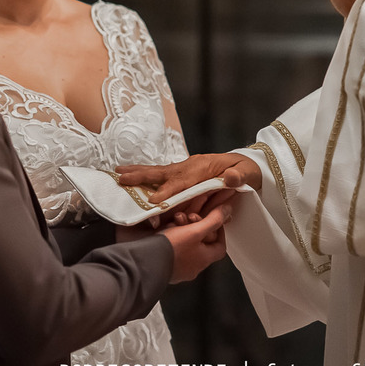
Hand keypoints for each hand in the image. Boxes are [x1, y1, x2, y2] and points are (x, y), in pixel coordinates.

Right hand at [116, 153, 261, 203]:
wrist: (245, 164)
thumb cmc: (245, 171)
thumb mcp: (247, 173)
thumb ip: (239, 176)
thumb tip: (231, 178)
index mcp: (204, 168)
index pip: (184, 182)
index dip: (169, 191)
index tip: (155, 201)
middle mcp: (190, 166)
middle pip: (164, 173)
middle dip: (143, 177)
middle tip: (123, 180)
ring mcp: (183, 168)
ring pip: (157, 172)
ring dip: (137, 173)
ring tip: (117, 174)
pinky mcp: (180, 173)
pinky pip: (159, 175)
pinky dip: (142, 175)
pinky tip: (127, 176)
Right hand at [162, 203, 231, 282]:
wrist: (144, 262)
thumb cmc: (170, 248)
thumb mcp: (195, 230)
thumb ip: (213, 220)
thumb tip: (228, 211)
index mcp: (203, 259)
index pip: (220, 246)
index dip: (218, 231)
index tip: (212, 219)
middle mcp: (193, 267)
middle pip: (202, 244)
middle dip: (197, 227)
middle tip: (189, 217)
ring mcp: (178, 269)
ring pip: (187, 245)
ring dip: (183, 230)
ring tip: (175, 221)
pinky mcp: (164, 267)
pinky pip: (173, 250)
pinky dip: (171, 238)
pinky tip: (165, 230)